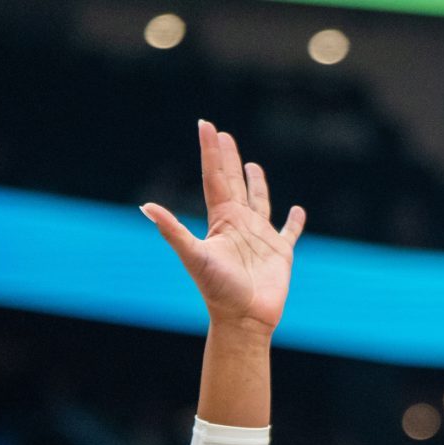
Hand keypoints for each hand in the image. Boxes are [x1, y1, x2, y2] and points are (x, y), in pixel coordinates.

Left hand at [142, 120, 307, 331]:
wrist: (244, 319)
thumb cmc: (218, 290)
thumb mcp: (194, 256)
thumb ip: (172, 230)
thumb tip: (145, 207)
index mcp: (221, 220)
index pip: (214, 178)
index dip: (210, 152)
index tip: (206, 125)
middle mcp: (239, 224)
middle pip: (233, 183)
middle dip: (228, 159)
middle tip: (223, 134)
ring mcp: (260, 238)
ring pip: (259, 202)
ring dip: (256, 184)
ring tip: (253, 166)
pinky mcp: (280, 253)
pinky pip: (289, 232)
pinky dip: (294, 221)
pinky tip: (297, 210)